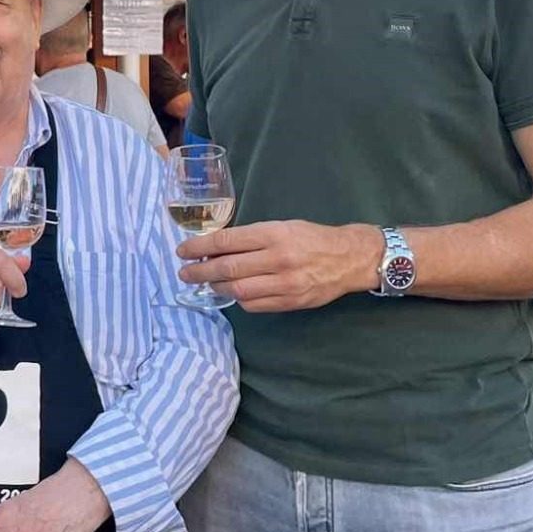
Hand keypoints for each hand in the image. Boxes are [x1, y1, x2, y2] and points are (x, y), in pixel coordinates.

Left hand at [177, 221, 383, 312]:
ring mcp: (285, 283)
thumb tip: (216, 248)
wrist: (349, 258)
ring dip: (217, 288)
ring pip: (238, 289)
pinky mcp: (291, 302)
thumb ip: (251, 237)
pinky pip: (254, 305)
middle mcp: (278, 258)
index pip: (226, 241)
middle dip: (200, 271)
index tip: (183, 251)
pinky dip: (239, 300)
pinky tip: (234, 293)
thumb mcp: (281, 226)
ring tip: (207, 283)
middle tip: (184, 273)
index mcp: (273, 234)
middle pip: (228, 268)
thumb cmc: (312, 238)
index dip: (199, 247)